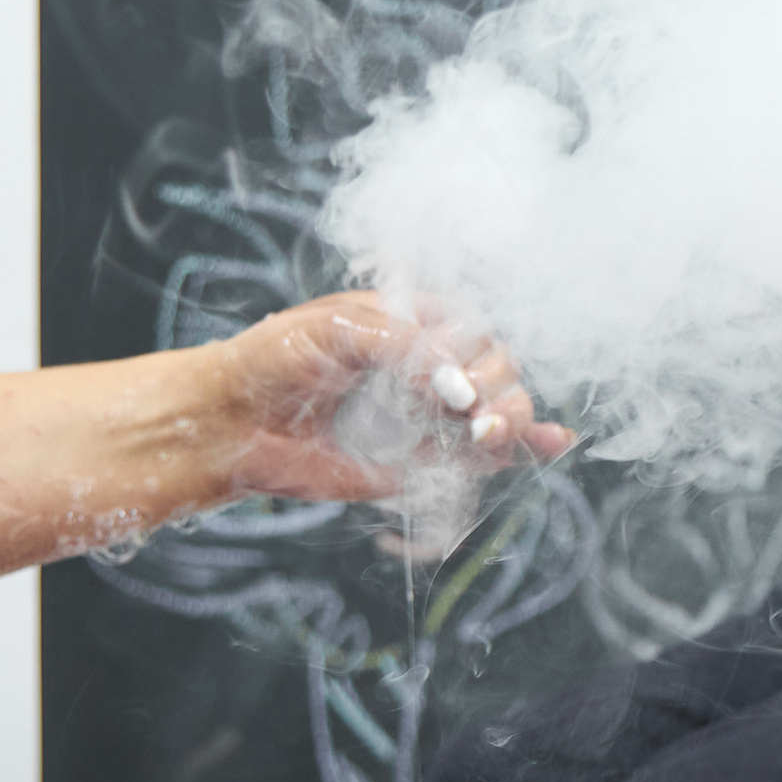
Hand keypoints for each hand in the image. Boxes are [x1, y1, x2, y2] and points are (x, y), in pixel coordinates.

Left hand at [201, 291, 575, 501]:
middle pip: (498, 370)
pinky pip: (484, 455)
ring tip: (490, 436)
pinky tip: (553, 444)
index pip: (476, 329)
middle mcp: (431, 365)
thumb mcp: (335, 328)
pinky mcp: (426, 460)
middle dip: (499, 392)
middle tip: (473, 416)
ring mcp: (432, 413)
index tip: (456, 383)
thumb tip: (453, 378)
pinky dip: (525, 449)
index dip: (478, 355)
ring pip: (500, 409)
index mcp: (415, 321)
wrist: (228, 425)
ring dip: (513, 420)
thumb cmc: (272, 361)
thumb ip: (400, 344)